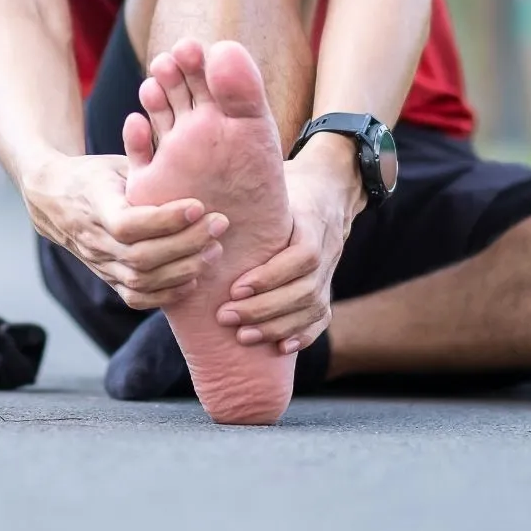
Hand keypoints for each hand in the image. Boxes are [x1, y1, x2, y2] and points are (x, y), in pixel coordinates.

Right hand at [22, 153, 228, 309]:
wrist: (54, 200)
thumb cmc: (93, 176)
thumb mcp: (113, 163)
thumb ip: (138, 154)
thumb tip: (151, 120)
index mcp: (94, 206)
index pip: (129, 224)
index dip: (166, 220)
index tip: (199, 206)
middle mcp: (94, 240)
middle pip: (141, 256)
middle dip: (186, 244)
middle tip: (219, 225)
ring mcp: (100, 264)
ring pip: (142, 280)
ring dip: (183, 269)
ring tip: (214, 249)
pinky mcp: (107, 279)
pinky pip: (137, 297)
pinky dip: (167, 294)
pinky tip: (194, 277)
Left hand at [216, 137, 363, 353]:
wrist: (331, 188)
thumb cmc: (288, 184)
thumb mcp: (272, 181)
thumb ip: (245, 191)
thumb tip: (199, 199)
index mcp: (312, 223)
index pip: (301, 257)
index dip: (271, 276)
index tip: (236, 288)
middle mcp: (328, 250)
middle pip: (304, 289)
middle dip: (264, 308)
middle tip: (225, 316)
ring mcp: (330, 271)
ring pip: (312, 307)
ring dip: (277, 326)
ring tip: (242, 335)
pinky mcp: (328, 287)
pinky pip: (323, 318)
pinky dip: (303, 335)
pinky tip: (280, 348)